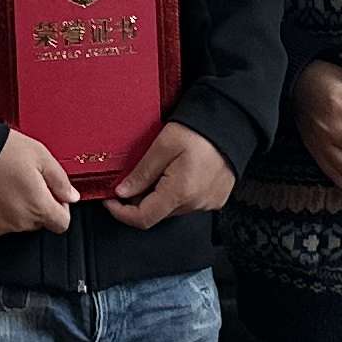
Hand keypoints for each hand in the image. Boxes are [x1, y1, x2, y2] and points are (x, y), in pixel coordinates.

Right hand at [0, 127, 81, 238]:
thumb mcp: (39, 154)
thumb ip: (60, 179)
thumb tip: (72, 196)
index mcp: (38, 206)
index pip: (61, 224)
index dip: (60, 208)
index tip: (51, 193)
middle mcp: (19, 222)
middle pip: (37, 223)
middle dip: (36, 205)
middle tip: (23, 181)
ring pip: (15, 223)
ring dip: (14, 209)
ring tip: (2, 183)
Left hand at [105, 119, 236, 229]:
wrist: (231, 123)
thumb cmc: (199, 130)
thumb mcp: (163, 144)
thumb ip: (142, 172)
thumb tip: (122, 192)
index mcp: (181, 192)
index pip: (143, 218)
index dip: (121, 213)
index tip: (110, 200)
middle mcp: (196, 204)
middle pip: (157, 213)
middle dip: (139, 199)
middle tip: (133, 177)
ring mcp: (208, 203)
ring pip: (171, 209)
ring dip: (158, 195)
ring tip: (160, 169)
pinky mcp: (215, 199)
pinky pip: (188, 203)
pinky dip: (176, 193)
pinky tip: (177, 172)